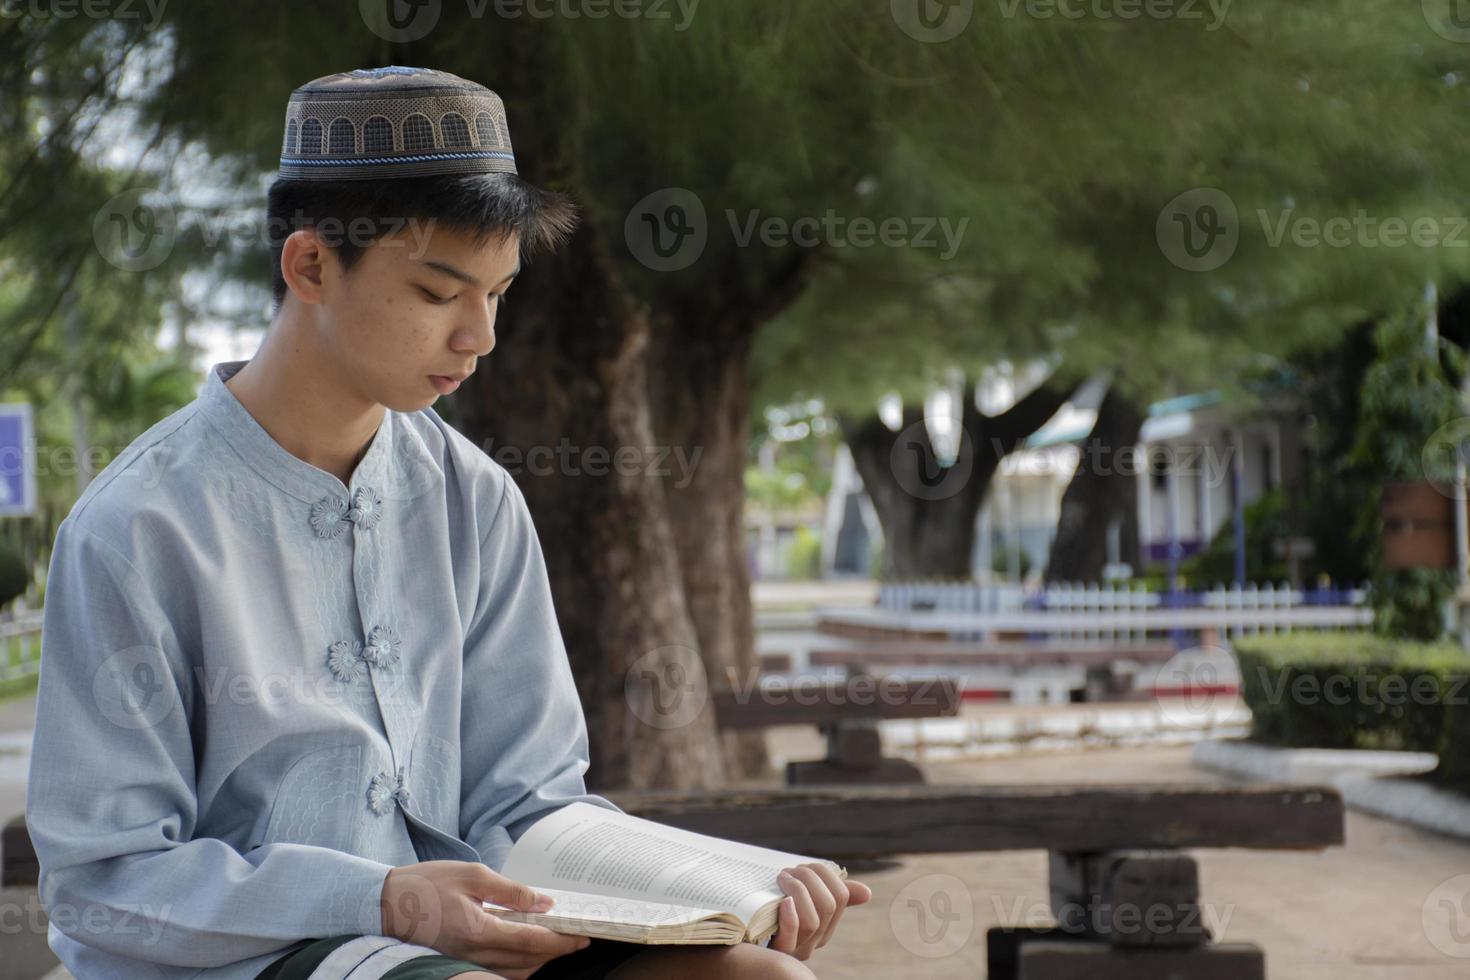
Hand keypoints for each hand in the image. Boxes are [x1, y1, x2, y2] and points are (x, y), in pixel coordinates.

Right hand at [381, 860, 589, 979]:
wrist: (384, 903)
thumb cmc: (426, 884)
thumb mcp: (472, 876)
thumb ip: (510, 891)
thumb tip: (544, 902)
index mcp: (479, 931)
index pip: (531, 941)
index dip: (561, 940)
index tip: (582, 936)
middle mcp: (473, 954)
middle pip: (527, 961)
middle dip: (556, 951)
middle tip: (577, 938)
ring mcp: (464, 963)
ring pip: (514, 971)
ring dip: (539, 960)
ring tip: (556, 943)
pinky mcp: (457, 963)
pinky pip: (497, 972)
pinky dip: (518, 965)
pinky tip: (526, 951)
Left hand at [769, 862, 872, 960]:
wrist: (731, 932)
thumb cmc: (765, 910)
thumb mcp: (795, 897)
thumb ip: (823, 891)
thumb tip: (866, 893)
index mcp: (824, 925)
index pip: (841, 896)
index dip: (825, 874)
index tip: (803, 866)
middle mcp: (814, 940)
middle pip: (829, 905)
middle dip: (809, 878)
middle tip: (788, 871)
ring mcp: (795, 949)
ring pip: (813, 919)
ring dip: (798, 890)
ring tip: (780, 878)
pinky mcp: (776, 952)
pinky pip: (793, 934)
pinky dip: (791, 914)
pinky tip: (782, 901)